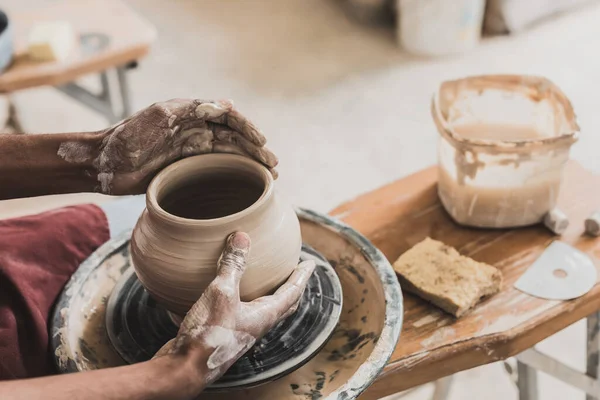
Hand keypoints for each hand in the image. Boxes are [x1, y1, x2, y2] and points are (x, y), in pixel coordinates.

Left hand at [95, 99, 277, 194]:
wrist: (101, 165)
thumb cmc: (125, 139)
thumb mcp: (157, 118)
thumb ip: (191, 110)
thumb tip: (228, 104)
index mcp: (189, 113)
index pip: (227, 117)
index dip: (247, 128)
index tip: (262, 143)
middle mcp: (194, 129)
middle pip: (233, 138)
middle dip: (255, 150)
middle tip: (273, 166)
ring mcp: (190, 149)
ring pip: (228, 154)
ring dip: (249, 163)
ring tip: (270, 176)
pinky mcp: (185, 168)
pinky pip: (215, 169)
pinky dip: (233, 174)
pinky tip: (246, 182)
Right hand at [153, 232, 314, 388]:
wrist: (184, 368)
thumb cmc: (208, 335)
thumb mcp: (222, 292)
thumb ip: (233, 264)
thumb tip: (242, 237)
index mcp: (265, 315)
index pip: (293, 292)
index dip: (302, 276)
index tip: (311, 263)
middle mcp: (257, 325)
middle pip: (283, 304)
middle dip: (291, 287)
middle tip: (295, 273)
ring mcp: (241, 332)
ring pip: (263, 310)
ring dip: (269, 294)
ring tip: (265, 280)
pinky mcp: (223, 334)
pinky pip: (240, 313)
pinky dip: (242, 300)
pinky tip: (226, 293)